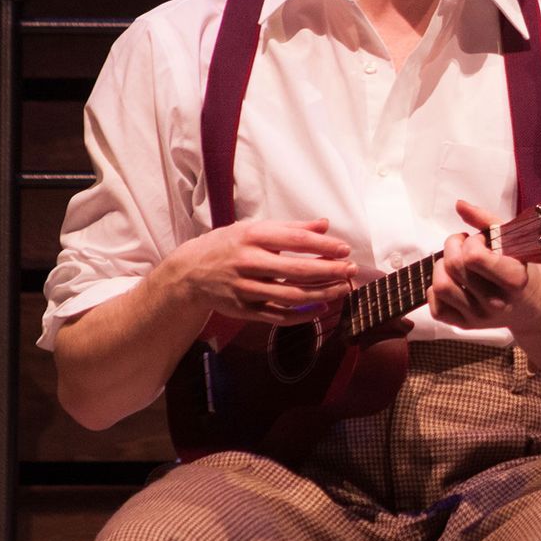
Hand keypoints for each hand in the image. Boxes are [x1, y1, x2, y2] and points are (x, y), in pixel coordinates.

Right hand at [158, 218, 354, 325]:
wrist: (189, 272)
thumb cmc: (228, 246)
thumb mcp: (254, 229)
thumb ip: (291, 228)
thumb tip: (324, 225)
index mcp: (252, 237)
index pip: (296, 241)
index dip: (324, 246)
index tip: (345, 250)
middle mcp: (248, 262)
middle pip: (297, 271)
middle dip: (329, 272)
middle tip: (351, 271)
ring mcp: (245, 288)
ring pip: (290, 296)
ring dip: (321, 294)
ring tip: (343, 289)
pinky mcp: (243, 309)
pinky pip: (277, 316)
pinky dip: (301, 316)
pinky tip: (320, 309)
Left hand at [430, 200, 540, 330]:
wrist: (536, 307)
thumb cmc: (524, 268)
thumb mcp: (515, 241)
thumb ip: (486, 220)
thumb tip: (459, 204)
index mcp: (513, 280)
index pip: (473, 257)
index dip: (472, 242)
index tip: (482, 241)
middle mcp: (496, 302)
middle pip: (453, 266)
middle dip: (454, 246)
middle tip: (466, 245)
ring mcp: (480, 317)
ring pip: (440, 286)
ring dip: (442, 267)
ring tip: (456, 263)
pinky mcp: (466, 326)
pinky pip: (436, 307)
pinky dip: (437, 290)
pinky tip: (454, 282)